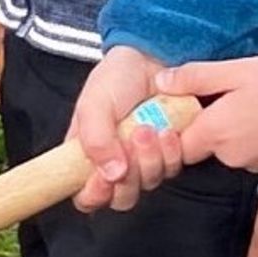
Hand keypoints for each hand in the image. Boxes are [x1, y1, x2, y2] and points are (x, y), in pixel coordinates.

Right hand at [70, 46, 182, 211]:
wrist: (151, 59)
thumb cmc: (116, 79)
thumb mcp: (93, 103)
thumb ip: (94, 138)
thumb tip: (109, 174)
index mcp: (87, 156)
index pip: (86, 196)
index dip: (94, 194)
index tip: (102, 177)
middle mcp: (114, 164)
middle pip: (122, 197)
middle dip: (129, 175)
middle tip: (131, 140)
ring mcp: (143, 162)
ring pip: (148, 183)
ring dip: (150, 158)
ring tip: (149, 127)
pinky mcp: (168, 156)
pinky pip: (172, 170)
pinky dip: (170, 153)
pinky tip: (167, 131)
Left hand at [161, 55, 257, 174]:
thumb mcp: (234, 71)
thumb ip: (194, 78)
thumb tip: (161, 82)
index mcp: (215, 134)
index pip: (180, 146)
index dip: (178, 130)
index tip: (184, 109)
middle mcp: (233, 156)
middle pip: (207, 146)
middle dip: (211, 125)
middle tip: (225, 97)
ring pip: (233, 150)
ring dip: (237, 131)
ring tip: (254, 103)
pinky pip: (257, 153)